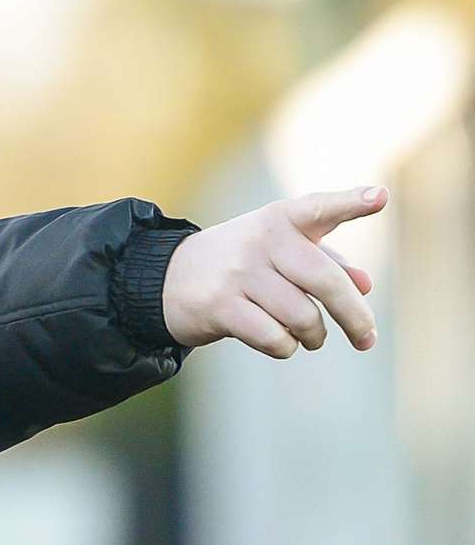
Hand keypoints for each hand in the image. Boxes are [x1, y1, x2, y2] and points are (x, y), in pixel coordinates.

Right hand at [162, 185, 386, 357]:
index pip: (317, 208)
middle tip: (366, 339)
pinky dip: (285, 348)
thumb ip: (326, 262)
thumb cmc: (240, 265)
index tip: (378, 197)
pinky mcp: (219, 306)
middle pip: (326, 282)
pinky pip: (275, 338)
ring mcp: (237, 273)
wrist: (166, 278)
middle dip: (355, 317)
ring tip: (310, 338)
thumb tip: (365, 284)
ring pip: (303, 317)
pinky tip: (280, 342)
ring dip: (314, 337)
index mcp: (278, 220)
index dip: (349, 203)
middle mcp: (259, 241)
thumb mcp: (280, 252)